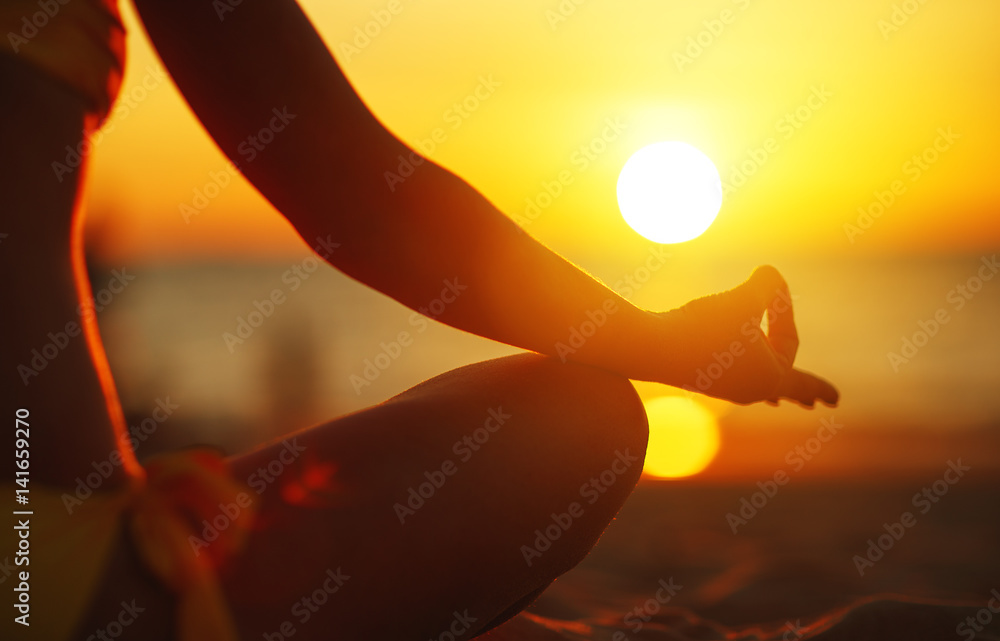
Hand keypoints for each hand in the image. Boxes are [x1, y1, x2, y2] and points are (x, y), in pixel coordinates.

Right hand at [657, 265, 838, 406]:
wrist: (651, 349)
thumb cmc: (704, 326)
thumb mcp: (743, 297)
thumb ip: (766, 284)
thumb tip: (770, 277)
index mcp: (770, 377)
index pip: (789, 338)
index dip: (782, 305)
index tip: (767, 281)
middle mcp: (750, 389)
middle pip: (789, 386)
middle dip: (808, 389)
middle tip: (830, 400)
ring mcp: (726, 388)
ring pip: (759, 385)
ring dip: (775, 386)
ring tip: (782, 399)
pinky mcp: (703, 380)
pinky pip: (735, 381)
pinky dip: (747, 380)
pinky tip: (743, 385)